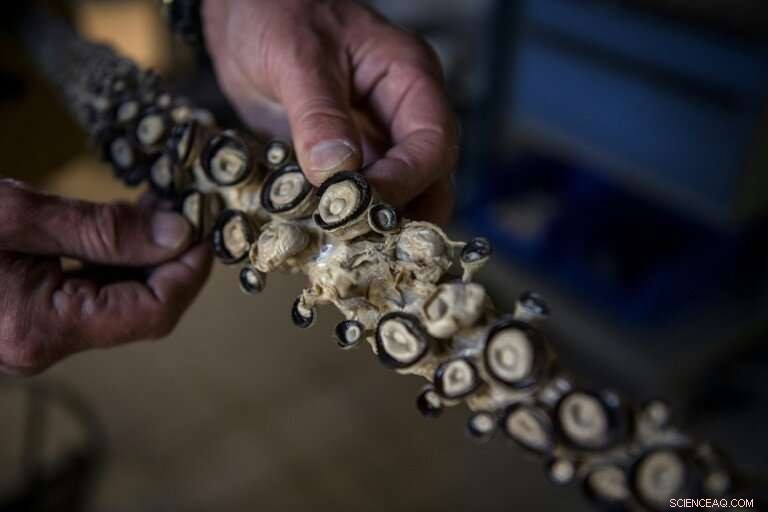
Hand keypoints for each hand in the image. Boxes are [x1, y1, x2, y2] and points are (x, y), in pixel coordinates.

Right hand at [0, 179, 211, 374]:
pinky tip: (126, 227)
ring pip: (119, 302)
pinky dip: (114, 262)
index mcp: (43, 329)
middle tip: (186, 210)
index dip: (189, 271)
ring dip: (145, 257)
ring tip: (159, 210)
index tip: (204, 229)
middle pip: (142, 309)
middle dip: (172, 259)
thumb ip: (102, 229)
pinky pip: (90, 296)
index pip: (153, 312)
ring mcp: (38, 338)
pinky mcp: (32, 321)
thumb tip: (178, 234)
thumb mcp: (17, 217)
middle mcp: (44, 346)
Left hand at [203, 0, 457, 223]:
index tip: (360, 206)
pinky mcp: (347, 159)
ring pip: (400, 196)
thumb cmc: (275, 13)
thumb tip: (337, 174)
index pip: (432, 143)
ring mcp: (376, 139)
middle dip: (404, 215)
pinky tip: (322, 236)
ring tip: (341, 248)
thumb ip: (318, 114)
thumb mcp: (295, 57)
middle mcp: (401, 114)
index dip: (405, 180)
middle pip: (431, 179)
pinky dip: (346, 220)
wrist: (244, 13)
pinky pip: (359, 197)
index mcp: (408, 79)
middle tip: (363, 245)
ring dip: (375, 225)